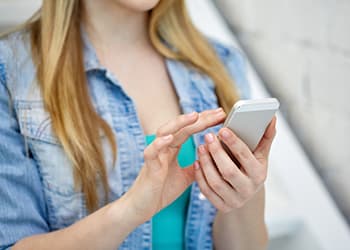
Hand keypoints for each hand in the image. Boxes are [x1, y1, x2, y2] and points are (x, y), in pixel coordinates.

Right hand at [121, 108, 225, 222]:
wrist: (143, 208)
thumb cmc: (162, 191)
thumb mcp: (186, 176)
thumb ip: (197, 165)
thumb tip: (211, 158)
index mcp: (172, 149)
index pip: (189, 129)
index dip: (204, 121)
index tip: (220, 115)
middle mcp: (163, 148)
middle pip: (181, 127)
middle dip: (199, 118)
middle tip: (218, 111)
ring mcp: (155, 155)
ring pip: (164, 132)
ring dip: (179, 123)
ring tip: (195, 116)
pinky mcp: (148, 167)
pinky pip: (151, 152)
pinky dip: (159, 144)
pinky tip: (169, 137)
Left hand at [194, 117, 276, 212]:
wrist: (245, 193)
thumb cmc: (251, 167)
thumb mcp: (260, 154)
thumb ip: (265, 136)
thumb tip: (272, 117)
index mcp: (259, 174)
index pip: (246, 157)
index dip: (234, 143)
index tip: (222, 129)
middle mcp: (248, 189)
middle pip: (229, 171)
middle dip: (216, 152)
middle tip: (207, 136)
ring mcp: (235, 200)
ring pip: (216, 182)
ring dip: (206, 163)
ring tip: (200, 147)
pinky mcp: (222, 206)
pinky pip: (207, 192)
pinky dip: (200, 177)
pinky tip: (197, 162)